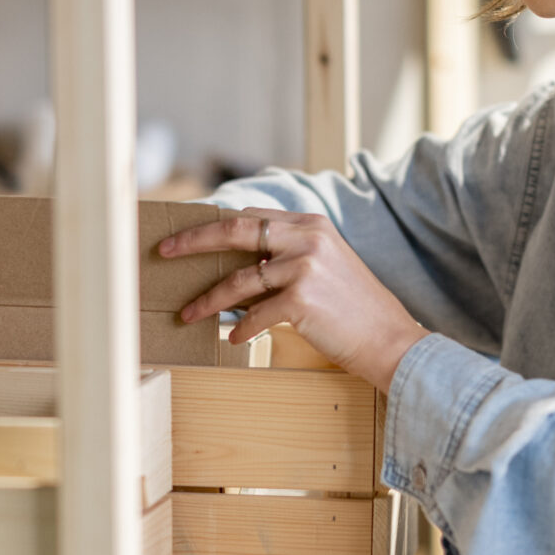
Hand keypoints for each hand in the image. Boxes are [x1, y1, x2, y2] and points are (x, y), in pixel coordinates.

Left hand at [159, 209, 428, 389]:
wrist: (390, 339)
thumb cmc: (354, 310)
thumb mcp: (326, 267)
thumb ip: (287, 258)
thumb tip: (238, 271)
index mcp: (312, 224)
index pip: (252, 215)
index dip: (215, 225)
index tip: (187, 234)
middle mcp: (307, 237)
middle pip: (236, 229)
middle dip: (194, 241)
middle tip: (164, 252)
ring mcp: (304, 266)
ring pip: (239, 280)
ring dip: (208, 300)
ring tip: (187, 314)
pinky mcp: (302, 298)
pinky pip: (255, 314)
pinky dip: (241, 329)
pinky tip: (233, 339)